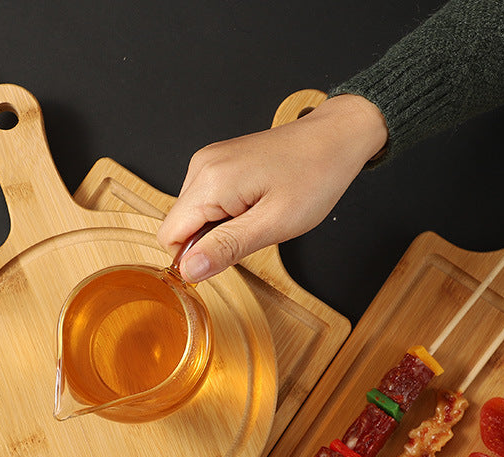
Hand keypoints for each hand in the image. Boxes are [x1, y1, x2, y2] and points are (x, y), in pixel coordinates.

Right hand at [157, 93, 387, 281]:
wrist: (334, 139)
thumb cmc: (313, 177)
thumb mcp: (273, 224)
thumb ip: (226, 248)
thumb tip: (188, 270)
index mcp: (210, 182)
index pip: (170, 236)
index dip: (192, 259)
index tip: (227, 258)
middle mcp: (201, 167)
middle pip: (179, 226)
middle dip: (210, 242)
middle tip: (252, 233)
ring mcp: (208, 162)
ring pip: (193, 216)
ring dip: (220, 228)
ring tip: (258, 216)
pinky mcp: (218, 163)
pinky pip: (207, 201)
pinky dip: (227, 214)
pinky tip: (255, 205)